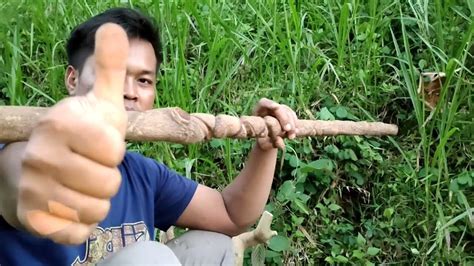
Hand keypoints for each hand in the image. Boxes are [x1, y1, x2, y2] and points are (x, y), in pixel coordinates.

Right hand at [17, 24, 128, 244]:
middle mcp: (40, 155)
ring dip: (96, 199)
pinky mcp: (33, 219)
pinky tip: (68, 205)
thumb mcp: (96, 100)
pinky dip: (82, 223)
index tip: (97, 144)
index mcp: (60, 123)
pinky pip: (79, 232)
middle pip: (109, 183)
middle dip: (107, 177)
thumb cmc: (77, 133)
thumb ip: (109, 68)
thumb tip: (114, 28)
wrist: (30, 165)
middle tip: (88, 166)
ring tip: (79, 184)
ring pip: (97, 209)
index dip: (112, 150)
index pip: (114, 150)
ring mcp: (32, 189)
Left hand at [253, 98, 297, 149]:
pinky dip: (295, 125)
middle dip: (284, 118)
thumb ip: (270, 142)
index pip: (263, 103)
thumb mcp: (262, 142)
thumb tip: (281, 144)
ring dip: (292, 124)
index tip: (276, 107)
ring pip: (288, 112)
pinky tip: (295, 132)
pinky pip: (293, 116)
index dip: (270, 104)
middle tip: (287, 129)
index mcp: (259, 110)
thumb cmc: (261, 140)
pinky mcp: (287, 113)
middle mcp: (269, 108)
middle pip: (279, 108)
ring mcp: (279, 109)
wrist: (266, 138)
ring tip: (291, 136)